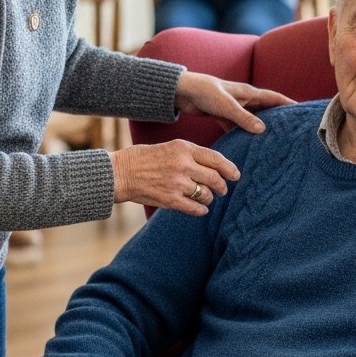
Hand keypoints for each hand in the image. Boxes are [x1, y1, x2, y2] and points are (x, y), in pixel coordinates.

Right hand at [110, 140, 238, 213]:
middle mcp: (183, 164)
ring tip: (206, 197)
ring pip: (206, 194)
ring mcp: (178, 183)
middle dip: (222, 186)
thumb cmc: (142, 158)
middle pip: (215, 178)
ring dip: (209, 197)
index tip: (235, 175)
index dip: (229, 168)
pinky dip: (201, 210)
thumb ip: (190, 154)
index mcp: (183, 148)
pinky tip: (200, 209)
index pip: (216, 158)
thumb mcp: (168, 147)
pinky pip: (195, 208)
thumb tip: (212, 166)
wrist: (119, 173)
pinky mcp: (171, 199)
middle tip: (222, 190)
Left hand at [175, 71, 293, 134]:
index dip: (289, 104)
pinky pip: (238, 126)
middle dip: (278, 118)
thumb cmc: (206, 92)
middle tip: (291, 130)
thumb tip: (263, 130)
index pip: (274, 98)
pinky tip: (247, 144)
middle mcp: (244, 99)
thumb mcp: (228, 106)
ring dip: (260, 128)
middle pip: (266, 109)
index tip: (302, 111)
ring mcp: (234, 107)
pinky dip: (243, 134)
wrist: (184, 91)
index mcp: (249, 93)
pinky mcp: (223, 115)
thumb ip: (244, 118)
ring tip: (272, 140)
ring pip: (252, 119)